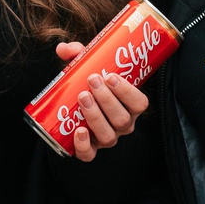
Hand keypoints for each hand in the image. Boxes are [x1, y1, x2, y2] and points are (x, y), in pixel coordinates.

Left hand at [51, 40, 151, 162]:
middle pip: (122, 119)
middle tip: (92, 80)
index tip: (111, 76)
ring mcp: (107, 138)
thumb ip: (79, 55)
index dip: (128, 92)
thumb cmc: (89, 85)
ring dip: (95, 116)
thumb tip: (64, 48)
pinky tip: (78, 131)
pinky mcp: (90, 149)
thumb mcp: (88, 67)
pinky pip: (90, 155)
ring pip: (108, 135)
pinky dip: (84, 145)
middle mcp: (122, 124)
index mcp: (130, 106)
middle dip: (107, 99)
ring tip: (82, 97)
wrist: (75, 107)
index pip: (140, 103)